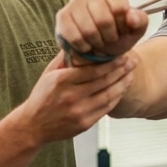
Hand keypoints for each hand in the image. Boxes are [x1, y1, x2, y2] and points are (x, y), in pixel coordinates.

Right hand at [13, 51, 134, 143]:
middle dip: (121, 70)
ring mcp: (79, 112)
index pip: (93, 70)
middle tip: (132, 61)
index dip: (111, 63)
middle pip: (104, 82)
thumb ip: (65, 58)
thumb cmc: (42, 97)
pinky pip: (106, 109)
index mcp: (61, 81)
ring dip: (122, 84)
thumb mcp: (48, 73)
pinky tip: (121, 89)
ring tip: (131, 74)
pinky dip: (116, 98)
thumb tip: (80, 40)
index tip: (122, 55)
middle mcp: (71, 97)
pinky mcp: (85, 124)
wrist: (33, 126)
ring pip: (108, 96)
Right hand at [56, 0, 147, 63]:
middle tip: (110, 40)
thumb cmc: (119, 34)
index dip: (122, 25)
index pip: (119, 7)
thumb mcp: (136, 29)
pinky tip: (87, 46)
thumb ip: (139, 21)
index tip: (122, 30)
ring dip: (97, 43)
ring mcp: (74, 2)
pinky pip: (73, 35)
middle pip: (103, 19)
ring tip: (99, 43)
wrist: (100, 46)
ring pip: (88, 29)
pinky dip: (83, 46)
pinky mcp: (62, 16)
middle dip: (110, 36)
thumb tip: (132, 17)